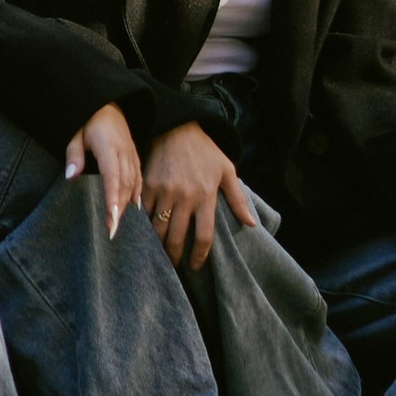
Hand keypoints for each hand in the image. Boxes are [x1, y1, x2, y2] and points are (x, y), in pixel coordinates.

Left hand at [63, 101, 141, 238]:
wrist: (108, 103)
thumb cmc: (89, 119)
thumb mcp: (76, 133)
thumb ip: (74, 155)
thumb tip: (70, 176)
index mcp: (109, 147)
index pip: (112, 177)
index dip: (112, 198)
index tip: (111, 218)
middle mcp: (124, 152)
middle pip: (124, 184)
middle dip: (119, 208)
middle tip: (112, 230)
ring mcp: (131, 153)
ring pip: (133, 182)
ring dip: (126, 204)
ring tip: (118, 223)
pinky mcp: (135, 155)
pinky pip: (138, 176)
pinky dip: (137, 192)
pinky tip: (134, 206)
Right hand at [142, 121, 257, 272]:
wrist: (177, 128)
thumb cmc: (205, 151)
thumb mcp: (227, 171)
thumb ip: (238, 199)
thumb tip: (251, 224)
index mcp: (206, 196)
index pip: (203, 236)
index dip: (199, 256)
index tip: (195, 266)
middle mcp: (185, 197)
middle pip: (177, 238)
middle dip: (175, 258)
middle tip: (175, 266)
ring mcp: (164, 192)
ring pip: (158, 230)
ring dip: (158, 247)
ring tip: (161, 256)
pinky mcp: (148, 186)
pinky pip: (145, 215)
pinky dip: (145, 228)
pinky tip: (147, 236)